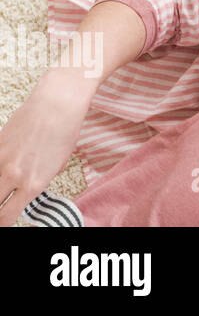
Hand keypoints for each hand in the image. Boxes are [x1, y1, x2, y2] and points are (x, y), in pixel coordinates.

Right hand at [0, 70, 93, 225]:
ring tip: (3, 188)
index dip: (2, 223)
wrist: (58, 102)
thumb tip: (27, 190)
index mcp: (34, 184)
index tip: (3, 222)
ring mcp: (0, 160)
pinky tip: (1, 169)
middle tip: (1, 205)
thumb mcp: (58, 163)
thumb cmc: (65, 130)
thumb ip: (40, 180)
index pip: (6, 217)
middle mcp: (13, 175)